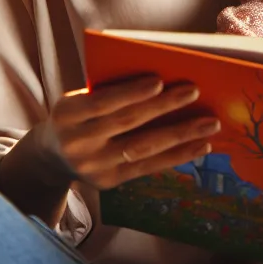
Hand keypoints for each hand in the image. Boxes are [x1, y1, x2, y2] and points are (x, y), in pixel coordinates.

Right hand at [49, 76, 220, 189]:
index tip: (159, 80)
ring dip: (180, 135)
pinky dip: (177, 156)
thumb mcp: (79, 98)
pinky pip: (148, 168)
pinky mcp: (109, 183)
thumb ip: (109, 90)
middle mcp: (78, 143)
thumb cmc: (78, 115)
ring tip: (210, 123)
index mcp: (67, 114)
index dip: (130, 93)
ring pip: (143, 149)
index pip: (101, 102)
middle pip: (127, 123)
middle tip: (193, 91)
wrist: (52, 156)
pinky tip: (201, 146)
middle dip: (163, 107)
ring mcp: (93, 167)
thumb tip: (161, 80)